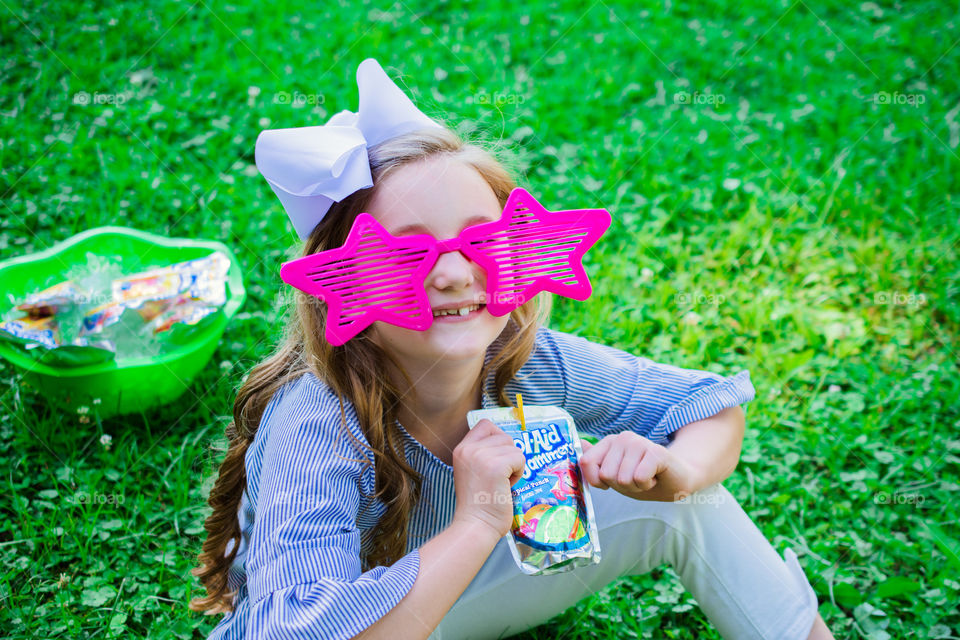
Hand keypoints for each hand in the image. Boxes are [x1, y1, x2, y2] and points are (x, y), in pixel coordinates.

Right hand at [451, 419, 525, 538]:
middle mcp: (469, 449)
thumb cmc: (478, 504)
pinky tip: (506, 487)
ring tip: (501, 483)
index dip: (497, 438)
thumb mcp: (472, 471)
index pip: (485, 425)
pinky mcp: (496, 466)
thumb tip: (507, 443)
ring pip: (514, 448)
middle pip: (504, 436)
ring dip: (514, 466)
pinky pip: (520, 458)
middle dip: (508, 455)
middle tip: (499, 477)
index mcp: (461, 449)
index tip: (498, 457)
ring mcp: (482, 456)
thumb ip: (483, 454)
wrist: (475, 525)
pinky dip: (518, 473)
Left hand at [579, 431, 700, 500]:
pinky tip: (655, 477)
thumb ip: (595, 461)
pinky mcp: (655, 452)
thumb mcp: (615, 474)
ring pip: (623, 479)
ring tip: (646, 477)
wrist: (677, 480)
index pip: (586, 463)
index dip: (598, 481)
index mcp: (609, 442)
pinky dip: (647, 485)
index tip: (613, 481)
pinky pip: (639, 478)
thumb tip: (579, 444)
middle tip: (636, 479)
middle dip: (621, 486)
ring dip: (636, 486)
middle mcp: (622, 438)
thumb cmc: (643, 478)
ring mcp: (639, 443)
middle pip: (606, 475)